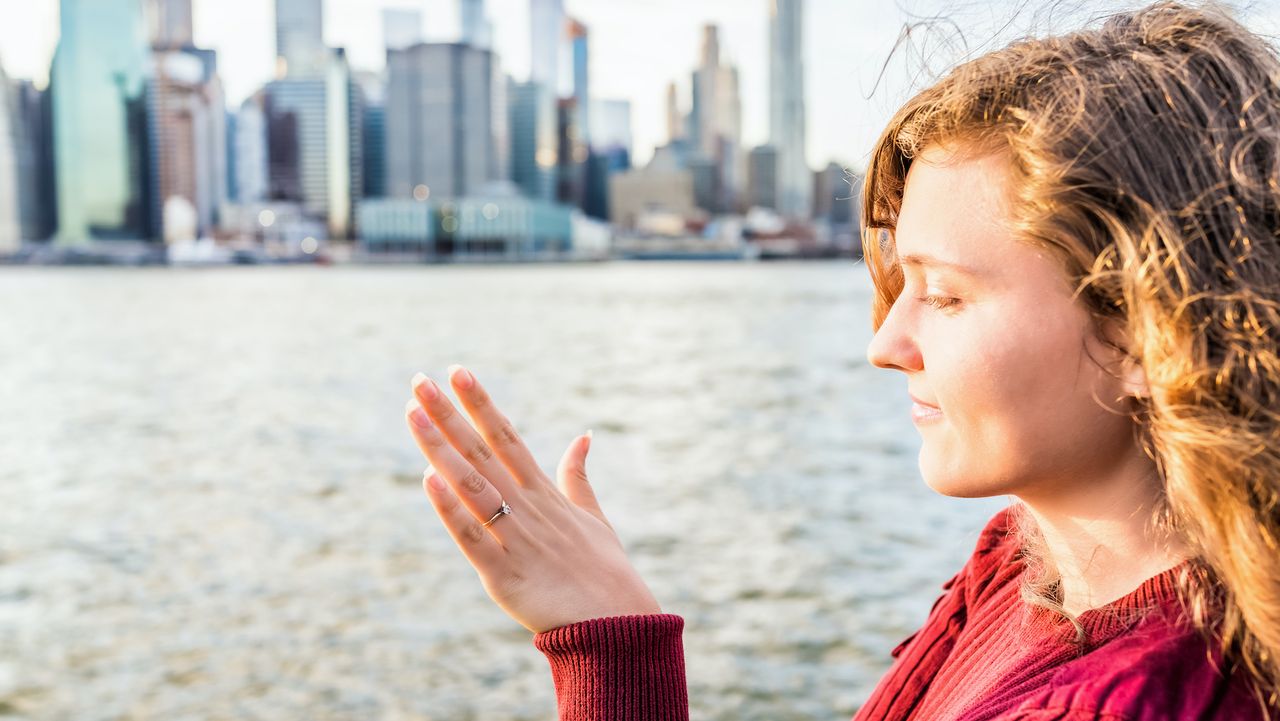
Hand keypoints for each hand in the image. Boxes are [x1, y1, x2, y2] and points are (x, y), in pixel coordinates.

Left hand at [404, 365, 661, 632]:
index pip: (507, 437)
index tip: (458, 372)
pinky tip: (429, 481)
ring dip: (441, 449)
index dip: (481, 403)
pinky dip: (451, 511)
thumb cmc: (606, 574)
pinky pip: (473, 538)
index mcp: (546, 493)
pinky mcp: (505, 576)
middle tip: (419, 380)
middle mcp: (528, 508)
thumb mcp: (594, 517)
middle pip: (481, 452)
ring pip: (472, 486)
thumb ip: (578, 476)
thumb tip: (583, 435)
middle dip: (448, 415)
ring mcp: (516, 540)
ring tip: (413, 415)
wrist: (618, 627)